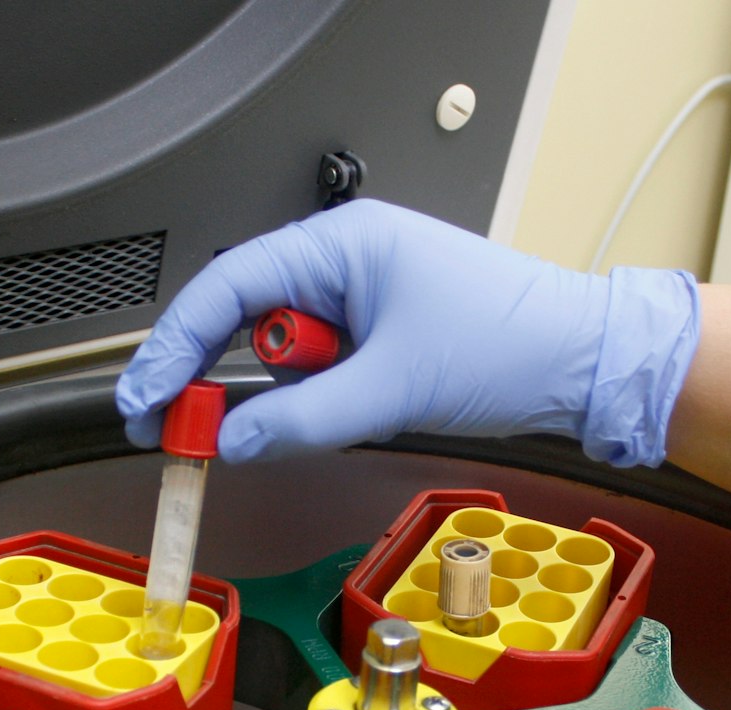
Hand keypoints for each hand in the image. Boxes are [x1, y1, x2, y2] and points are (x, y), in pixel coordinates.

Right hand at [114, 199, 700, 464]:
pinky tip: (363, 410)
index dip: (174, 347)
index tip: (146, 399)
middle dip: (222, 379)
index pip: (226, 287)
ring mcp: (364, 297)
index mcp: (341, 245)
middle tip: (185, 434)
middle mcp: (345, 261)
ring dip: (296, 394)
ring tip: (354, 409)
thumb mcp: (392, 390)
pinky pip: (325, 370)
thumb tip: (233, 443)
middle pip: (246, 320)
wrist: (584, 364)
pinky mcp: (382, 333)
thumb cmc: (510, 345)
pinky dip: (327, 400)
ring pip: (287, 355)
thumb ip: (301, 420)